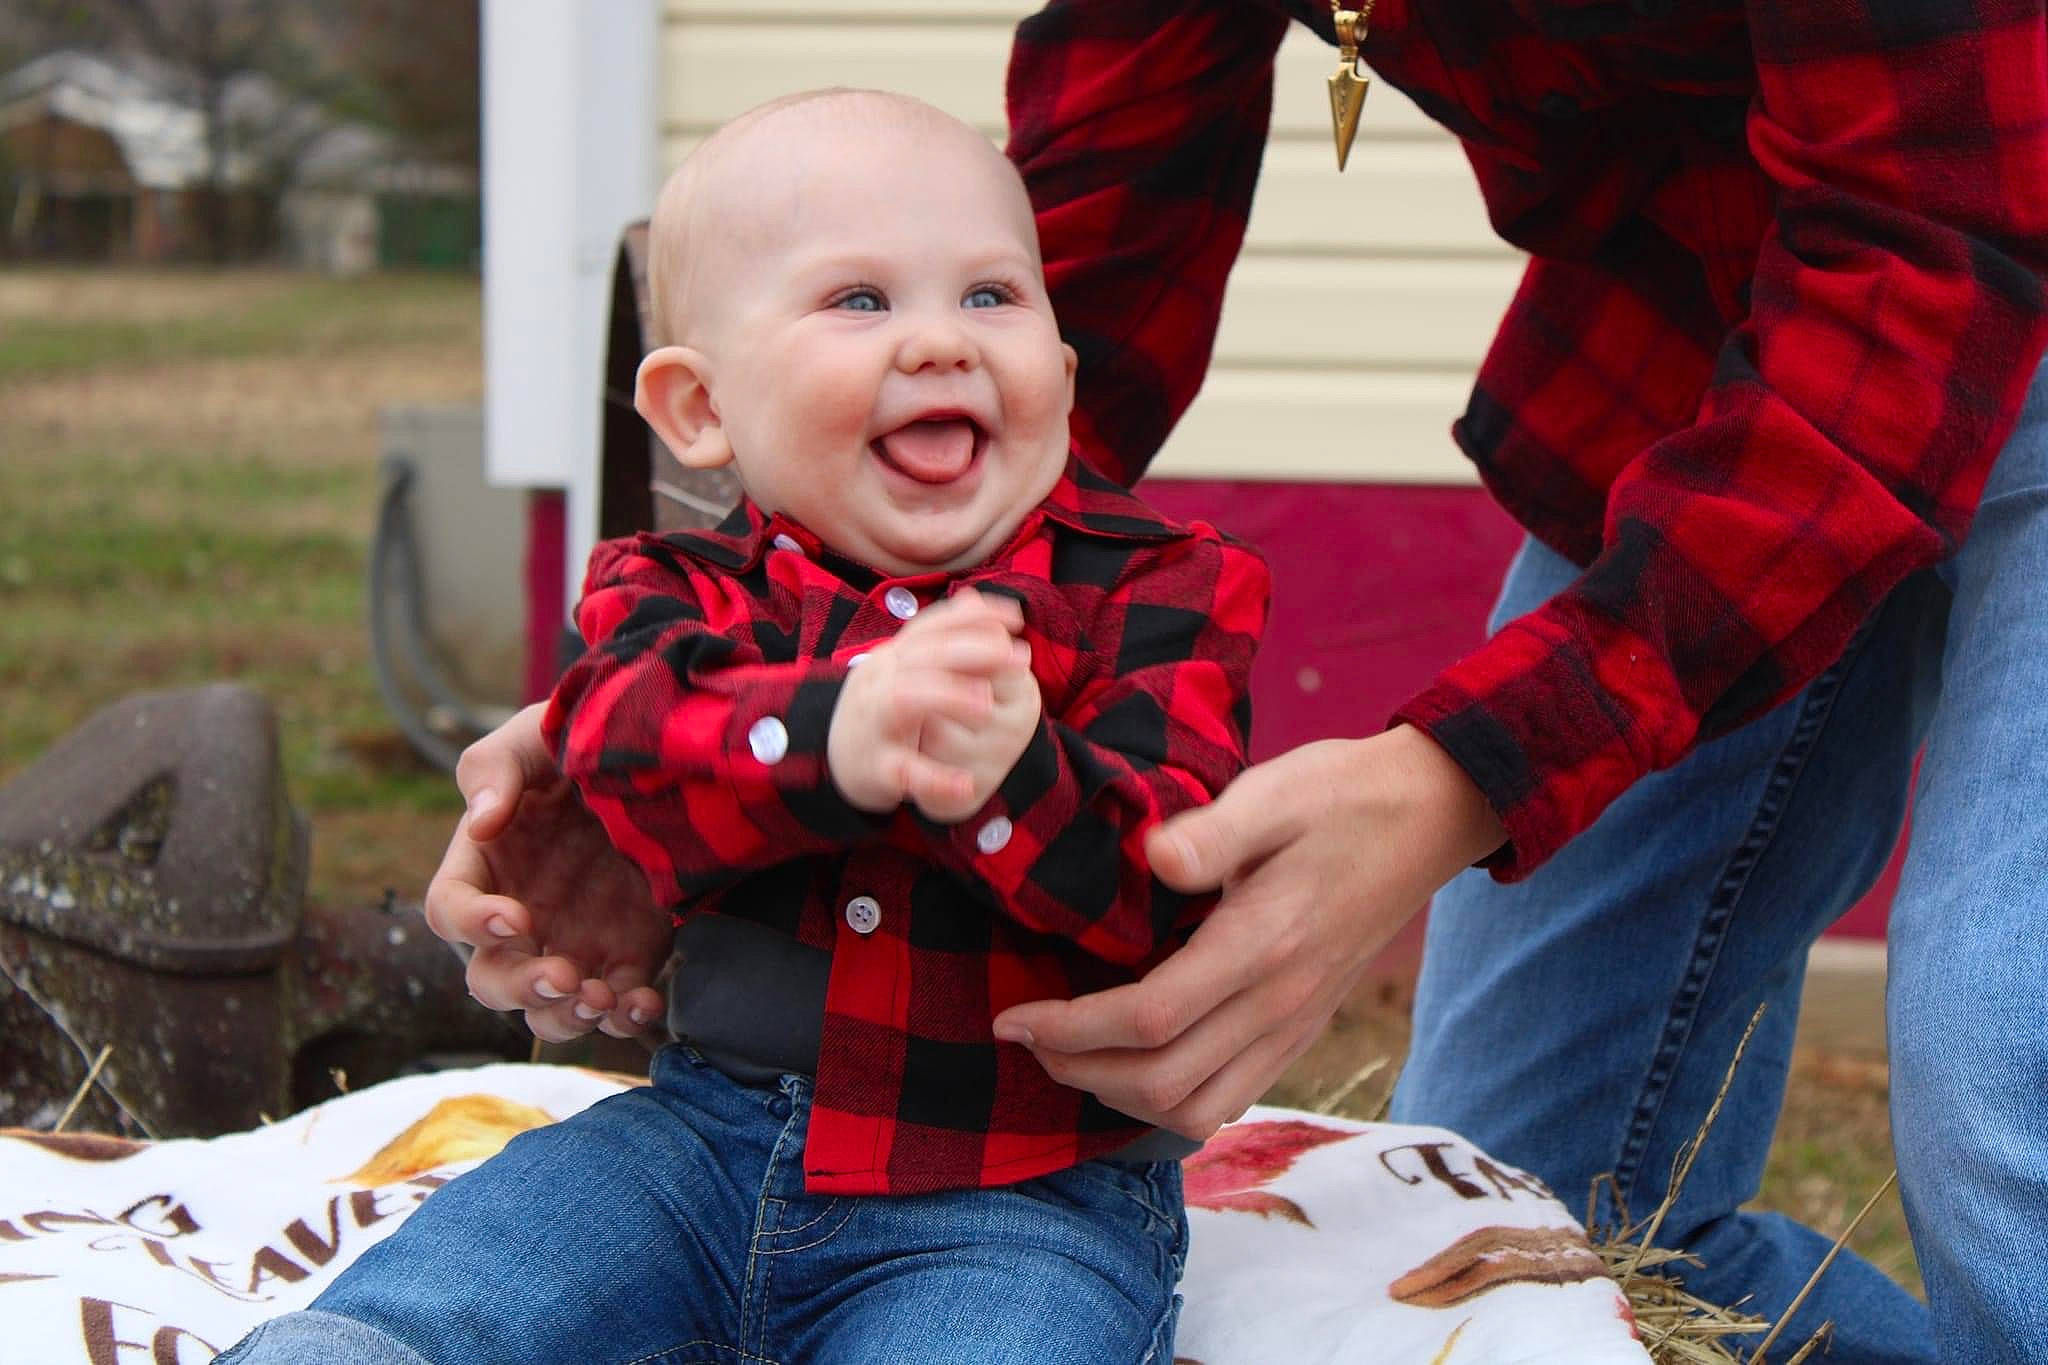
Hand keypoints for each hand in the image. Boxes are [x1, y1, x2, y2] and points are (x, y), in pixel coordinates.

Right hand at [423, 703, 671, 1043]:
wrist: (662, 756)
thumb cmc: (580, 737)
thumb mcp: (536, 734)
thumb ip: (494, 767)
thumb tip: (481, 822)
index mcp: (486, 864)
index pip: (449, 909)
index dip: (472, 923)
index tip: (518, 918)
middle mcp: (521, 914)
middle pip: (491, 978)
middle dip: (521, 988)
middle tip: (564, 977)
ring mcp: (572, 940)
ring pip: (547, 1011)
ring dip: (565, 1019)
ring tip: (600, 999)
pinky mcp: (626, 955)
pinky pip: (615, 1005)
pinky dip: (625, 1016)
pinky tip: (645, 1003)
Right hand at [828, 589, 1032, 819]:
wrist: (836, 763)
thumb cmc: (882, 713)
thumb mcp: (906, 670)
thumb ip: (941, 639)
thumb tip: (977, 600)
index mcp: (890, 657)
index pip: (931, 627)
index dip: (973, 618)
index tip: (1017, 618)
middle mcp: (878, 682)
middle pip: (922, 655)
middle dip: (974, 651)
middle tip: (1019, 659)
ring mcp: (873, 724)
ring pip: (905, 698)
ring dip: (949, 696)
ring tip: (987, 707)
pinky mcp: (875, 768)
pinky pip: (903, 771)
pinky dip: (934, 778)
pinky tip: (965, 784)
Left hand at [992, 726, 1504, 1138]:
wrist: (1430, 815)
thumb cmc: (1342, 795)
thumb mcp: (1275, 791)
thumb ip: (1214, 832)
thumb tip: (1153, 854)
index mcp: (1263, 945)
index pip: (1150, 1019)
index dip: (1071, 1029)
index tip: (1015, 1016)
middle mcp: (1280, 1002)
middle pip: (1162, 1083)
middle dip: (1079, 1070)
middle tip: (1026, 1036)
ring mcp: (1296, 1025)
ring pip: (1197, 1110)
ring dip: (1122, 1098)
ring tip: (1071, 1056)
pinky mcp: (1303, 1029)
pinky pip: (1230, 1099)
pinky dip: (1170, 1100)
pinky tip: (1136, 1059)